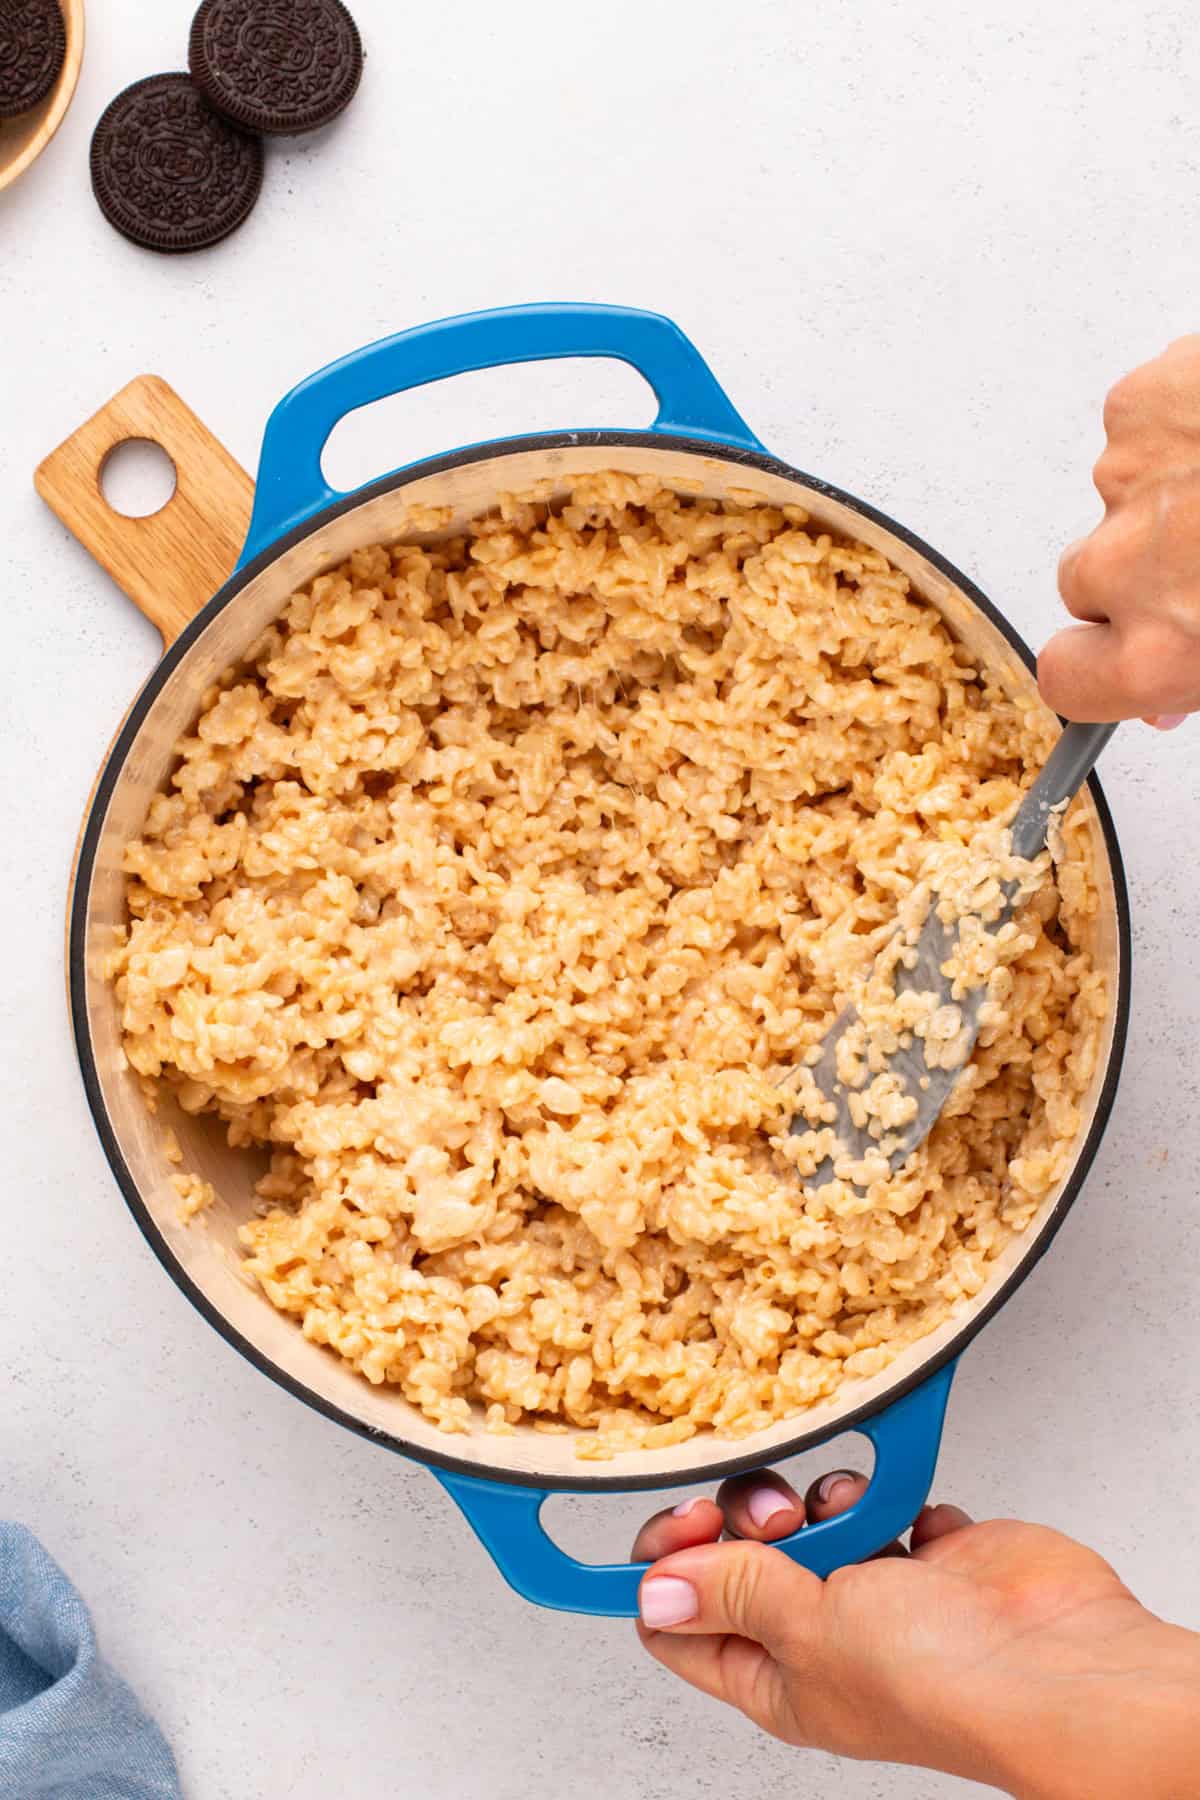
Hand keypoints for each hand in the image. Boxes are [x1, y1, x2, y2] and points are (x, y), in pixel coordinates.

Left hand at [633, 1466, 1199, 1797]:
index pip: (684, 1624)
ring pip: (808, 1519)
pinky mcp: (927, 1552)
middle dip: (745, 1516)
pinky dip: (882, 1491)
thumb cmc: (944, 1679)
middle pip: (741, 1557)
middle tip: (774, 1512)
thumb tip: (658, 1589)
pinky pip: (879, 1500)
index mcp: (777, 1680)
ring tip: (842, 1505)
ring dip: (816, 1498)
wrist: (1060, 1662)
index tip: (682, 1517)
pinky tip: (903, 1508)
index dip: (668, 1566)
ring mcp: (877, 1592)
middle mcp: (821, 1638)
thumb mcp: (808, 1631)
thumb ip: (733, 1594)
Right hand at [1039, 334, 1199, 727]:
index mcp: (1164, 648)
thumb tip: (1181, 683)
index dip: (1091, 663)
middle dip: (1140, 567)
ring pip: (1123, 497)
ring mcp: (1125, 481)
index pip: (1068, 677)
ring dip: (1175, 488)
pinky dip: (1183, 421)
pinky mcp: (1140, 404)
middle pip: (1086, 581)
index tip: (1112, 651)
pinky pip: (1143, 425)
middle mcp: (1126, 569)